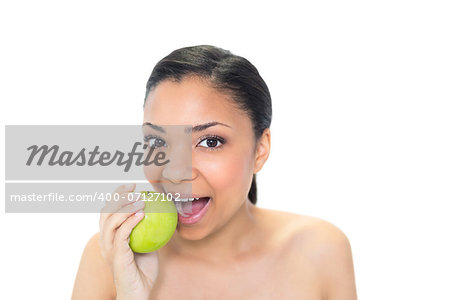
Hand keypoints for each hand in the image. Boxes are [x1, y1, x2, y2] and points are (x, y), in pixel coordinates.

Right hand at [99, 183, 158, 299]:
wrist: (139, 292)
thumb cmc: (143, 270)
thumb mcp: (148, 244)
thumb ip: (149, 230)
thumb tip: (161, 211)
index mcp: (110, 237)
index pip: (107, 212)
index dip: (116, 196)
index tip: (131, 186)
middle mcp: (105, 241)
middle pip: (105, 213)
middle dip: (118, 197)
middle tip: (133, 188)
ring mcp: (109, 249)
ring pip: (110, 221)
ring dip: (125, 207)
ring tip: (140, 200)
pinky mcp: (116, 256)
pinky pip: (121, 235)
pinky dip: (130, 222)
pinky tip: (142, 214)